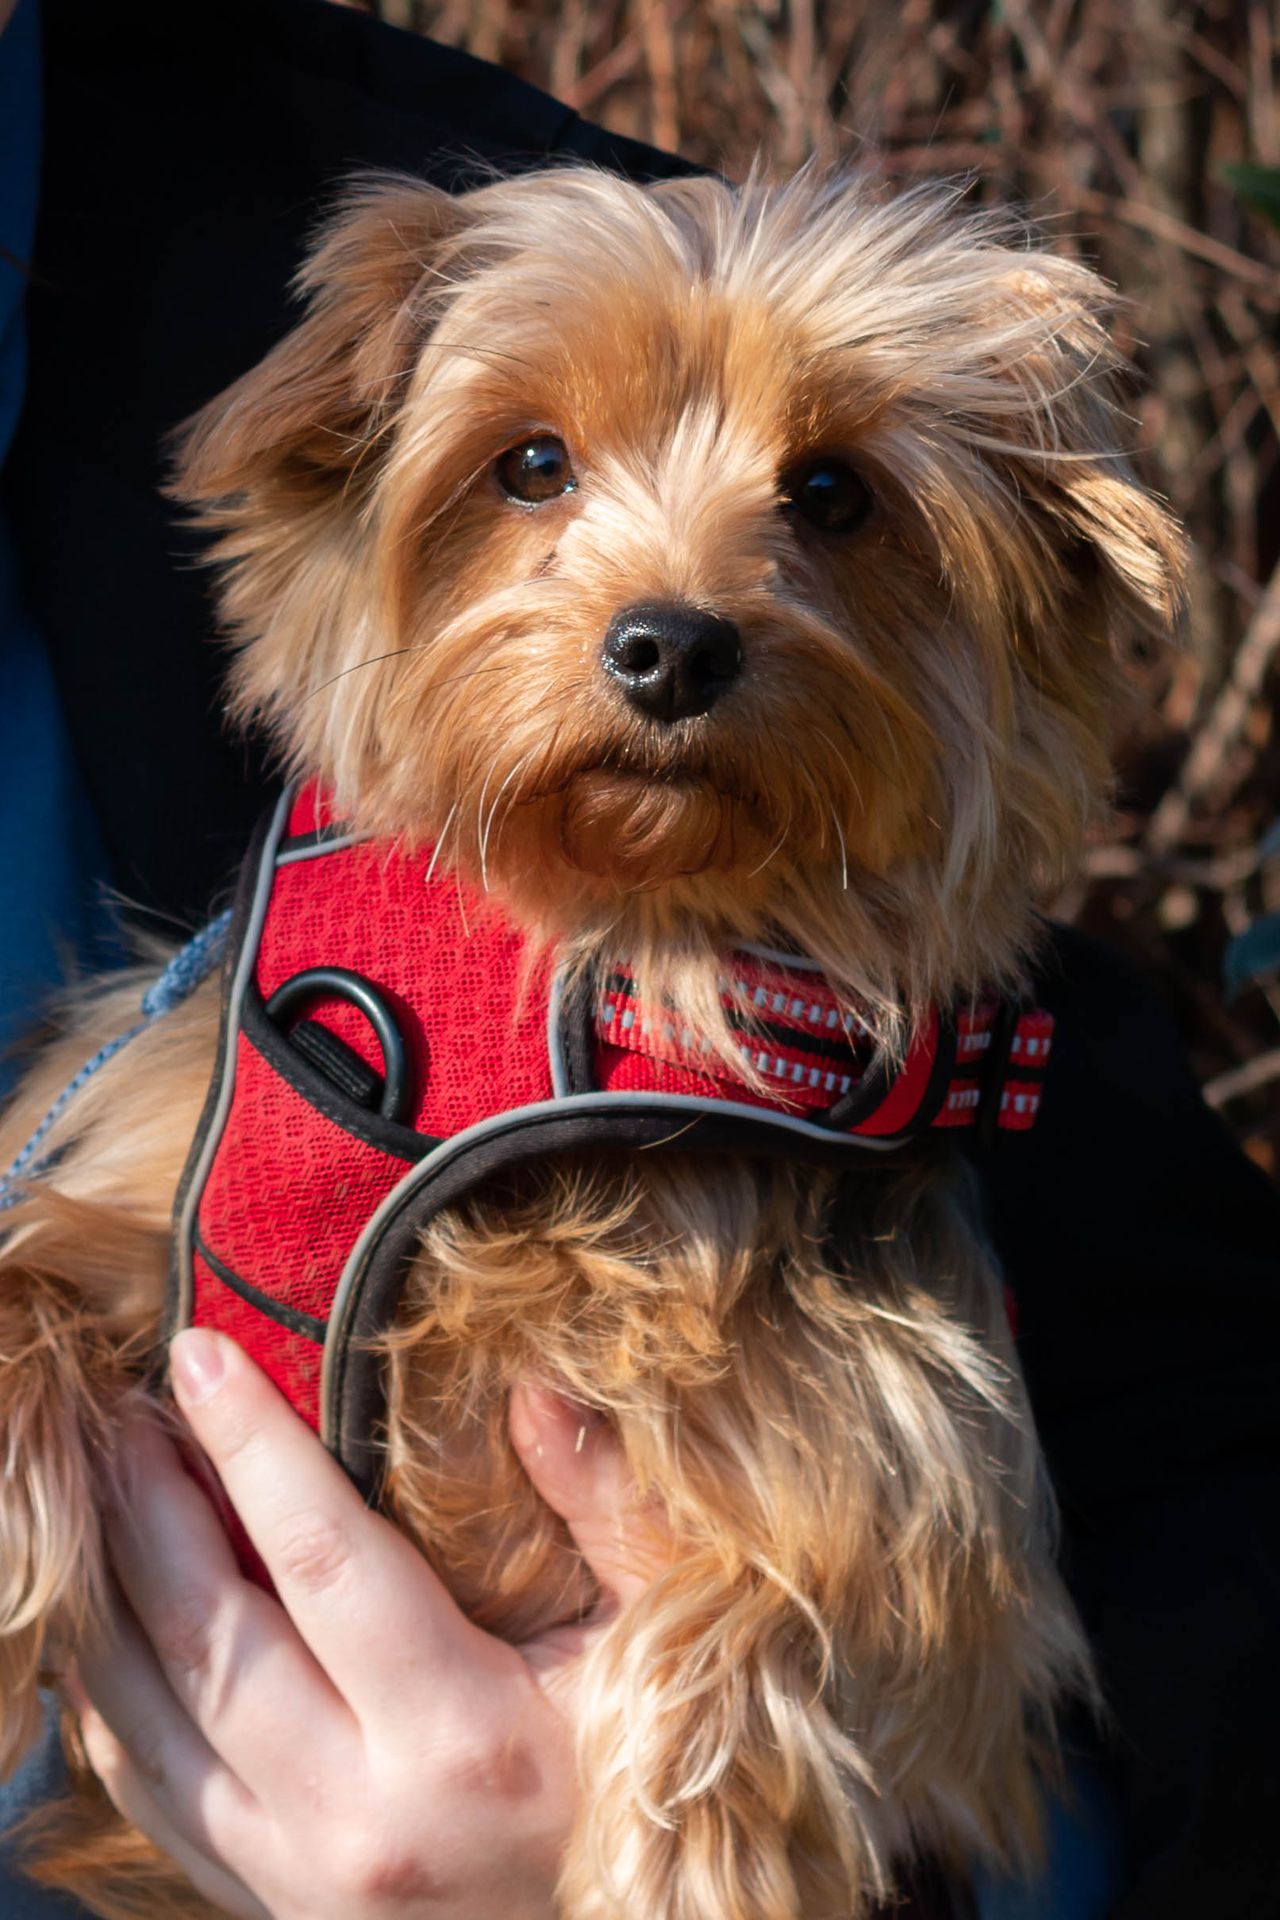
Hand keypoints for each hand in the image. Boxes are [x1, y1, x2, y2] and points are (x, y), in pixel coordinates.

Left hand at [71, 1329, 661, 1919]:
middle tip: (129, 1408)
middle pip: (207, 1632)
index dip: (249, 1445)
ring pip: (148, 1717)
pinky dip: (111, 1697)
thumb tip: (534, 1391)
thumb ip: (609, 1511)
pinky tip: (115, 1619)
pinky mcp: (269, 1905)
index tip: (200, 1355)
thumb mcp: (661, 1640)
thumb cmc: (648, 1781)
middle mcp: (360, 1813)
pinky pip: (148, 1793)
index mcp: (463, 1737)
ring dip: (111, 1590)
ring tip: (106, 1488)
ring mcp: (300, 1874)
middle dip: (149, 1502)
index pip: (320, 1557)